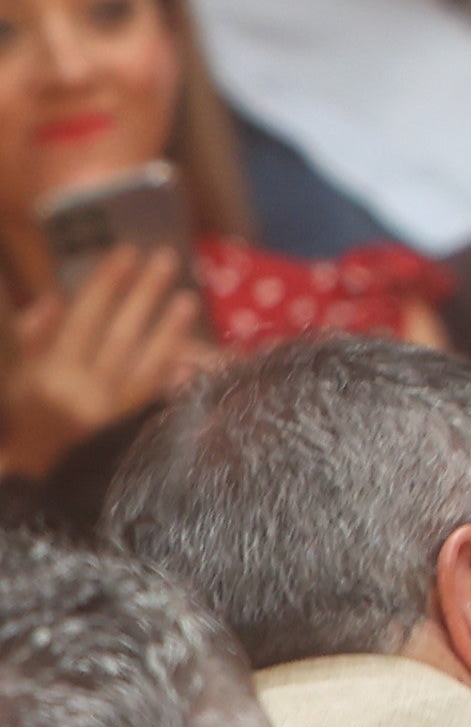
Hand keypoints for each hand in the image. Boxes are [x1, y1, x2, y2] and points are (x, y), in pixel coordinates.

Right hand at [4, 245, 206, 475]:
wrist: (40, 476)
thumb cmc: (29, 418)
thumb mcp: (18, 377)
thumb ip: (33, 338)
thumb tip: (54, 298)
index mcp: (50, 373)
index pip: (83, 317)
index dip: (106, 282)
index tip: (126, 250)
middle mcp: (82, 391)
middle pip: (120, 332)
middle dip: (143, 293)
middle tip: (166, 256)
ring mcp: (112, 412)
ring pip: (146, 360)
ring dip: (168, 326)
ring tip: (186, 295)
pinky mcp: (133, 430)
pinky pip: (160, 394)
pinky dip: (177, 370)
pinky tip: (196, 351)